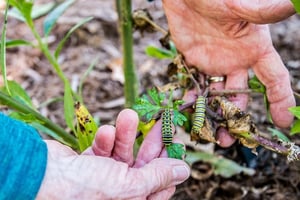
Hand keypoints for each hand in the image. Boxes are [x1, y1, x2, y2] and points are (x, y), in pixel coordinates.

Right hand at [36, 109, 189, 199]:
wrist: (41, 178)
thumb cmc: (84, 191)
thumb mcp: (129, 185)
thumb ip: (157, 176)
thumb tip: (184, 171)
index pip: (160, 185)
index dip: (169, 163)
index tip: (175, 141)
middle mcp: (119, 192)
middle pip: (144, 165)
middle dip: (151, 143)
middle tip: (162, 121)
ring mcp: (103, 177)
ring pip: (123, 151)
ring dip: (126, 133)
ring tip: (129, 114)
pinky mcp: (89, 163)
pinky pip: (104, 148)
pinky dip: (106, 138)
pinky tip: (105, 131)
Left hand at [163, 0, 295, 145]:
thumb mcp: (237, 6)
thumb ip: (261, 13)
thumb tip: (292, 4)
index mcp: (254, 49)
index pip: (274, 78)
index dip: (280, 99)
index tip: (282, 121)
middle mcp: (237, 61)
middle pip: (241, 95)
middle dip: (236, 117)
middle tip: (229, 139)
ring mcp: (216, 64)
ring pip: (218, 95)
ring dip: (214, 114)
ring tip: (208, 134)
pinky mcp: (196, 63)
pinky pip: (197, 86)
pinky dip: (194, 99)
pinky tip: (189, 112)